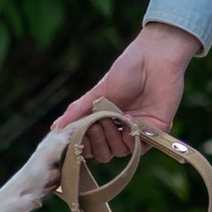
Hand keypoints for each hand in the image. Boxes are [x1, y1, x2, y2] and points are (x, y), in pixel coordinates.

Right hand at [57, 21, 199, 159]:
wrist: (154, 57)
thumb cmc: (126, 70)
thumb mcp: (97, 92)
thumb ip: (77, 111)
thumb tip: (55, 129)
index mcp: (108, 120)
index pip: (92, 146)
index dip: (84, 145)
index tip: (78, 135)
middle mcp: (122, 128)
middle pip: (105, 154)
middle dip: (96, 142)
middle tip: (95, 124)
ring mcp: (139, 130)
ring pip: (120, 152)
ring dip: (111, 138)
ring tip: (110, 118)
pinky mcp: (156, 130)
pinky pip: (141, 147)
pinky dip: (130, 137)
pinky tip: (128, 120)